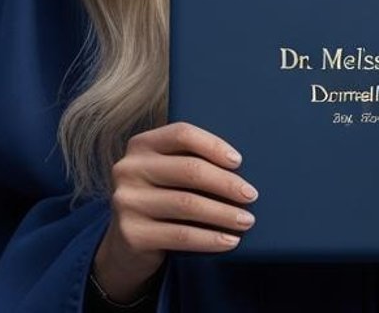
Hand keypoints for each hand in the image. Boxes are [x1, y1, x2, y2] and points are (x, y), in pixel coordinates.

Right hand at [93, 122, 256, 303]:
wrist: (128, 245)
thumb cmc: (161, 200)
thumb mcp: (167, 174)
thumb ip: (190, 162)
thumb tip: (240, 167)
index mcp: (141, 145)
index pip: (182, 134)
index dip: (213, 145)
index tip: (238, 162)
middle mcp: (129, 169)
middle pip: (189, 169)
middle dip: (226, 183)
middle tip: (251, 195)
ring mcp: (127, 202)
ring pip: (187, 204)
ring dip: (224, 213)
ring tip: (246, 220)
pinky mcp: (132, 233)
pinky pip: (181, 235)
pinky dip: (211, 239)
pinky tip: (230, 240)